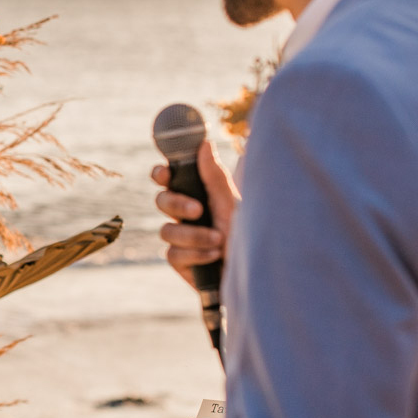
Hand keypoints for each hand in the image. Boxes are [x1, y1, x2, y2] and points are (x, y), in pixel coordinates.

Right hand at [151, 140, 239, 289]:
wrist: (256, 273)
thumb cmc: (250, 237)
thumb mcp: (232, 204)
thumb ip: (215, 177)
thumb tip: (205, 144)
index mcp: (201, 196)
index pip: (172, 180)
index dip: (161, 174)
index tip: (164, 173)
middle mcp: (188, 216)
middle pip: (161, 201)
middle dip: (176, 204)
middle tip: (198, 210)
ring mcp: (182, 239)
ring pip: (166, 230)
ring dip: (194, 235)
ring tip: (219, 241)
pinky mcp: (181, 262)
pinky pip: (173, 253)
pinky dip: (195, 254)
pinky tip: (213, 257)